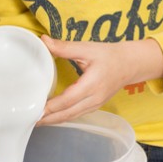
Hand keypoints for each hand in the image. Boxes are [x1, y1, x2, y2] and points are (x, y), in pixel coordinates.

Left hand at [37, 34, 162, 125]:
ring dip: (56, 120)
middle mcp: (94, 98)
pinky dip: (64, 117)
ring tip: (39, 121)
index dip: (53, 106)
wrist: (130, 64)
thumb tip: (44, 40)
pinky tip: (54, 116)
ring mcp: (96, 104)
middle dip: (50, 118)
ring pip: (73, 116)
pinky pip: (78, 114)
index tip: (38, 108)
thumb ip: (64, 47)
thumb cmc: (108, 55)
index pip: (69, 99)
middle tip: (32, 119)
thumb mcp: (86, 48)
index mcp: (92, 84)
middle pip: (69, 113)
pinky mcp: (96, 105)